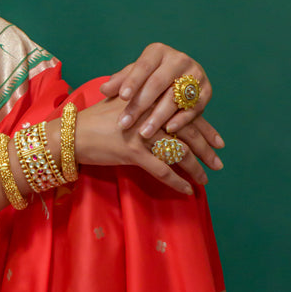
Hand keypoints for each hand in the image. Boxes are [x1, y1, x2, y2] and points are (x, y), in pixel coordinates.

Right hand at [74, 97, 208, 194]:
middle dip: (206, 151)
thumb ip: (147, 105)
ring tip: (204, 180)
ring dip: (195, 169)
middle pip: (188, 133)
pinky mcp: (132, 151)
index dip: (205, 129)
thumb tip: (167, 113)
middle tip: (218, 164)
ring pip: (178, 152)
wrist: (71, 133)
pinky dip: (176, 182)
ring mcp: (142, 133)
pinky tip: (186, 190)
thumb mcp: (124, 104)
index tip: (219, 141)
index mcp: (152, 101)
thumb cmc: (95, 120)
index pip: (186, 114)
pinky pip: (161, 169)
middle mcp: (151, 114)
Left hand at [99, 42, 223, 151]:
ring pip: (175, 97)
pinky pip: (194, 107)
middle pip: (158, 83)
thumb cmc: (147, 79)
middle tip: (124, 124)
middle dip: (140, 105)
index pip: (143, 66)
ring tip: (143, 133)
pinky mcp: (206, 91)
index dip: (132, 81)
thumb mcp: (133, 77)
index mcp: (158, 52)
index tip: (121, 97)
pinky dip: (182, 119)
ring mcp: (195, 74)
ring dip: (158, 117)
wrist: (178, 81)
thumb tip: (104, 89)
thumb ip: (119, 82)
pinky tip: (168, 130)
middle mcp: (179, 59)